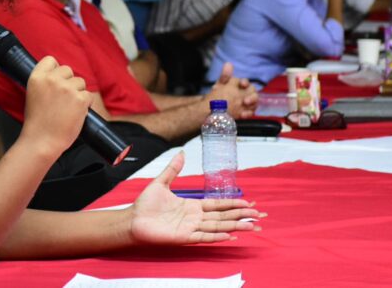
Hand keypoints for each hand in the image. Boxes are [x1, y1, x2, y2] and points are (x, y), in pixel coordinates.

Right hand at [21, 56, 91, 157]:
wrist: (42, 142)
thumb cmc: (37, 123)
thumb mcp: (33, 95)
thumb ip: (45, 83)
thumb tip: (59, 76)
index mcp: (37, 77)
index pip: (51, 60)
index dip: (55, 70)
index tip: (56, 81)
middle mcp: (52, 79)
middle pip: (68, 70)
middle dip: (68, 82)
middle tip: (62, 100)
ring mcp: (67, 88)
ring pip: (80, 82)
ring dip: (78, 94)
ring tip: (67, 109)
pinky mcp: (80, 99)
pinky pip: (88, 95)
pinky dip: (85, 105)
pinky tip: (75, 114)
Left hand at [130, 152, 263, 244]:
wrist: (132, 219)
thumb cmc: (145, 205)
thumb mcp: (161, 182)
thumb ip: (173, 169)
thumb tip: (181, 152)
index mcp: (191, 205)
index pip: (217, 205)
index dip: (232, 203)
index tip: (248, 202)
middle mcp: (194, 217)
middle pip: (223, 216)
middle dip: (241, 215)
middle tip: (259, 215)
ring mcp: (190, 228)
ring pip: (218, 226)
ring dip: (235, 226)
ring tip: (252, 225)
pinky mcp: (183, 237)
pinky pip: (204, 237)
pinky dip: (217, 236)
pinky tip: (230, 235)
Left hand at [211, 62, 257, 118]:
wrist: (213, 108)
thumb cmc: (218, 94)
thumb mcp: (220, 85)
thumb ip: (225, 76)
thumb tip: (228, 64)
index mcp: (240, 86)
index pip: (246, 82)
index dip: (245, 82)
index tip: (242, 84)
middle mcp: (246, 94)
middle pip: (254, 93)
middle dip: (252, 96)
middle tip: (245, 100)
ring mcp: (247, 104)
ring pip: (254, 103)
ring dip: (252, 105)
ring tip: (244, 107)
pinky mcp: (246, 112)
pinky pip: (250, 113)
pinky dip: (247, 114)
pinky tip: (242, 115)